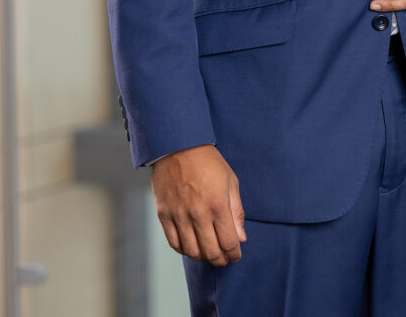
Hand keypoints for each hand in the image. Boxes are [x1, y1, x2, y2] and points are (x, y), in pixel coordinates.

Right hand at [151, 144, 246, 265]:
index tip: (236, 255)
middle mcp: (198, 213)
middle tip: (223, 258)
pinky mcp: (164, 214)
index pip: (229, 242)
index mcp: (218, 204)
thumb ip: (236, 211)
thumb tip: (240, 238)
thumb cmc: (208, 161)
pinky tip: (191, 245)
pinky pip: (174, 243)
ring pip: (192, 251)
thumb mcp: (230, 181)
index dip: (234, 253)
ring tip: (208, 252)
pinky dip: (184, 250)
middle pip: (211, 251)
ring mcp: (179, 215)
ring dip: (203, 256)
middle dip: (220, 259)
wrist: (178, 145)